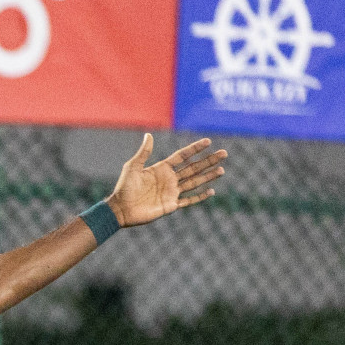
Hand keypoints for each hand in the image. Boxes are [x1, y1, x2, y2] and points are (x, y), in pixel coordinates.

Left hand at [106, 135, 226, 227]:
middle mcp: (169, 179)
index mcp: (162, 169)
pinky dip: (200, 196)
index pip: (182, 156)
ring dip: (208, 176)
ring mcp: (171, 192)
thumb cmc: (124, 188)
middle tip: (224, 153)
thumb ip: (143, 152)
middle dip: (208, 161)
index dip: (195, 149)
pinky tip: (211, 191)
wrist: (120, 209)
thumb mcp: (133, 167)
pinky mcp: (171, 205)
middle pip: (193, 168)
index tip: (208, 141)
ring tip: (222, 169)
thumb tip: (148, 134)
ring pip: (194, 182)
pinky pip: (189, 200)